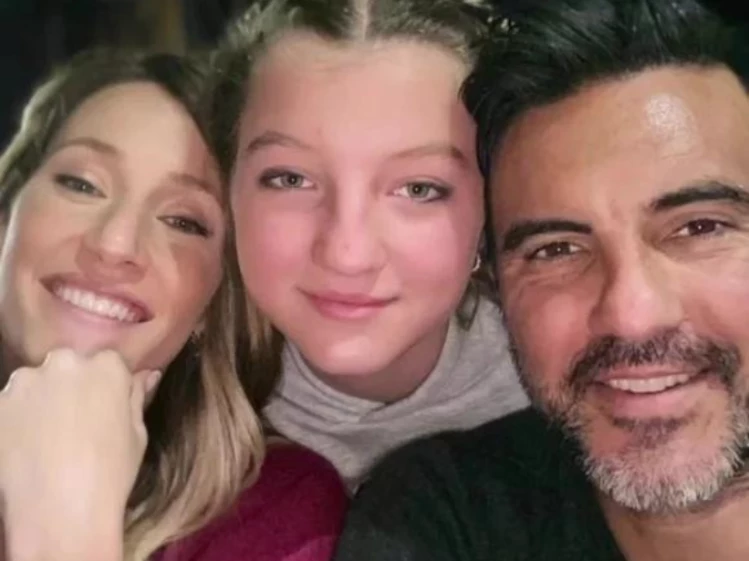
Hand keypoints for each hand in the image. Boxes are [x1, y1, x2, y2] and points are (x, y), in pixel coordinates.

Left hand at [0, 348, 160, 560]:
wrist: (60, 512)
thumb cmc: (111, 473)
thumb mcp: (137, 434)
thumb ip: (136, 398)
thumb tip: (147, 375)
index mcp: (106, 366)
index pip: (107, 363)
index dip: (107, 388)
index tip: (105, 411)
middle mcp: (64, 364)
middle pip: (67, 367)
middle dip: (71, 387)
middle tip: (75, 423)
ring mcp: (25, 383)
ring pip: (34, 384)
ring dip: (40, 400)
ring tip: (46, 438)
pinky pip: (9, 406)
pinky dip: (15, 421)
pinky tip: (26, 448)